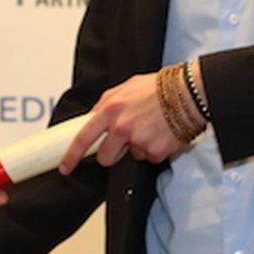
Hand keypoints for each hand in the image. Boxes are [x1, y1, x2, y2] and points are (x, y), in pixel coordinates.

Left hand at [61, 62, 204, 171]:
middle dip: (113, 153)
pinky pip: (149, 157)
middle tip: (126, 141)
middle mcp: (121, 127)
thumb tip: (95, 116)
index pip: (83, 137)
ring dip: (139, 147)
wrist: (188, 92)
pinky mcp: (154, 151)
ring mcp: (138, 141)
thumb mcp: (126, 87)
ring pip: (132, 156)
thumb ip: (107, 103)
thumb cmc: (159, 87)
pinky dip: (155, 149)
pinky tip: (162, 133)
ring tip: (151, 127)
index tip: (65, 166)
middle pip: (106, 157)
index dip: (71, 155)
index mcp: (110, 109)